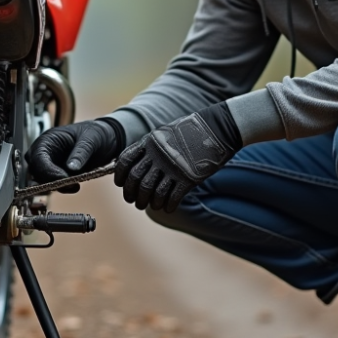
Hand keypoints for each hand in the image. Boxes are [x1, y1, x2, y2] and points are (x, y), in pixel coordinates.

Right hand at [28, 118, 123, 192]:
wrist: (106, 140)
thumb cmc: (95, 133)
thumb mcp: (91, 139)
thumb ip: (80, 153)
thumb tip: (71, 168)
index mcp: (48, 140)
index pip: (38, 158)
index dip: (47, 170)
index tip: (63, 177)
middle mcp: (44, 153)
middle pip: (36, 172)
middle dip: (51, 181)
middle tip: (71, 184)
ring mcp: (50, 165)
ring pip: (43, 182)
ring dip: (57, 186)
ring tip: (75, 185)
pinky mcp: (57, 175)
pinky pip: (54, 186)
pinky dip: (62, 188)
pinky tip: (75, 186)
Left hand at [113, 103, 240, 211]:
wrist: (217, 129)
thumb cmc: (191, 131)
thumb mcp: (165, 133)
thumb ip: (150, 147)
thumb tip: (136, 164)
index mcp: (150, 141)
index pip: (125, 161)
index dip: (120, 175)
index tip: (121, 184)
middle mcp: (158, 154)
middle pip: (136, 179)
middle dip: (132, 194)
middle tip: (135, 201)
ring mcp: (173, 166)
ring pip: (151, 191)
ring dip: (148, 203)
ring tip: (151, 206)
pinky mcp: (188, 177)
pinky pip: (172, 197)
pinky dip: (168, 205)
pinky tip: (168, 207)